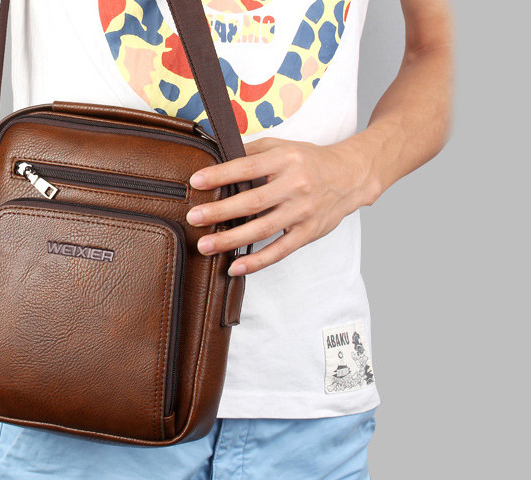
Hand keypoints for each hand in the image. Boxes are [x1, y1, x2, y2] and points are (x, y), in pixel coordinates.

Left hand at [186, 137, 378, 274]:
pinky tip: (235, 266)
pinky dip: (257, 261)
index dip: (220, 175)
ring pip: (263, 229)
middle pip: (252, 201)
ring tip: (205, 245)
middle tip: (194, 218)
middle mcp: (295, 185)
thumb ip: (251, 152)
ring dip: (231, 240)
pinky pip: (280, 250)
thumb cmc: (309, 161)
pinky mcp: (308, 232)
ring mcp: (303, 211)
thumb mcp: (282, 147)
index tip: (196, 181)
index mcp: (285, 160)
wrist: (351, 176)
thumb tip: (216, 157)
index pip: (247, 167)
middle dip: (219, 211)